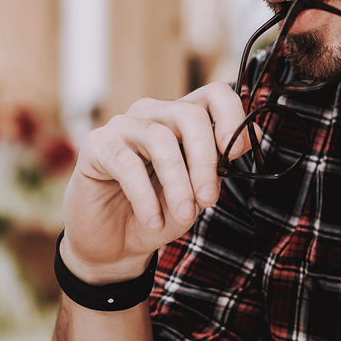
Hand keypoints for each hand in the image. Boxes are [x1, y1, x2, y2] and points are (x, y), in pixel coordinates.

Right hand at [60, 84, 248, 282]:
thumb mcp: (196, 196)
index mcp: (182, 120)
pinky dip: (145, 196)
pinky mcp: (96, 145)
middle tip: (208, 199)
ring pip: (159, 138)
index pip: (213, 95)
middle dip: (205, 160)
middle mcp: (153, 114)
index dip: (230, 116)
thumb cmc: (159, 214)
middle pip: (189, 115)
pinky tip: (152, 220)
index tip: (236, 153)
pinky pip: (126, 163)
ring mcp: (123, 126)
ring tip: (183, 215)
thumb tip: (243, 143)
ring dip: (178, 182)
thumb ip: (216, 170)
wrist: (115, 244)